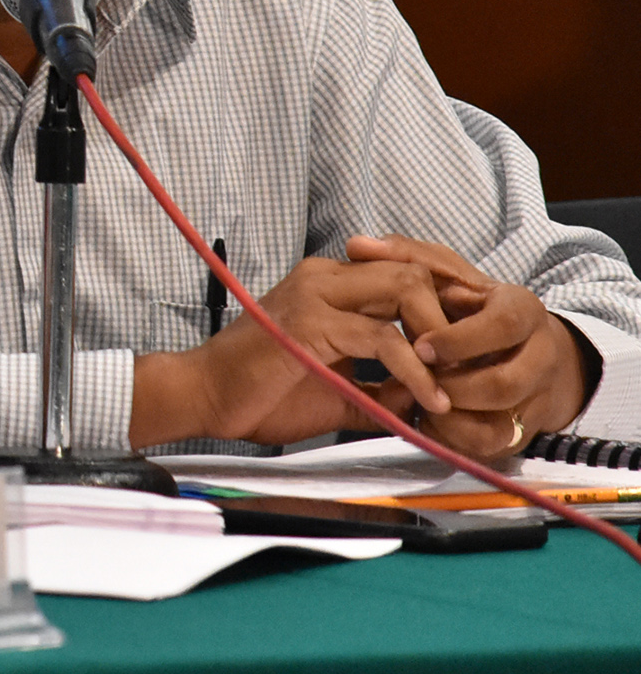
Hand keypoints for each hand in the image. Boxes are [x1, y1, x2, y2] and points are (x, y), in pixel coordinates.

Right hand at [131, 251, 455, 448]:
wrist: (204, 399)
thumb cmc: (259, 394)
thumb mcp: (338, 393)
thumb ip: (381, 392)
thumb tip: (426, 405)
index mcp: (329, 285)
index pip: (404, 272)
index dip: (442, 307)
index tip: (467, 350)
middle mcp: (324, 276)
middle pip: (413, 269)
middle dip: (449, 315)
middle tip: (467, 363)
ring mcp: (316, 294)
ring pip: (405, 288)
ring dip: (438, 338)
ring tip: (451, 382)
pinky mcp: (310, 323)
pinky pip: (383, 338)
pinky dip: (414, 371)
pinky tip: (427, 399)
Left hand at [345, 234, 589, 458]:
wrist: (512, 353)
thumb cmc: (465, 308)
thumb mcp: (443, 275)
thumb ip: (404, 257)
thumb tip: (357, 244)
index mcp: (523, 310)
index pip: (504, 325)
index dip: (458, 340)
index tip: (419, 346)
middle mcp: (541, 356)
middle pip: (502, 384)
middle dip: (451, 385)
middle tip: (414, 378)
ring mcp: (534, 398)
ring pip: (497, 424)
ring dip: (448, 414)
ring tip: (413, 397)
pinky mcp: (519, 432)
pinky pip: (487, 445)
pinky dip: (450, 435)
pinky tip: (424, 416)